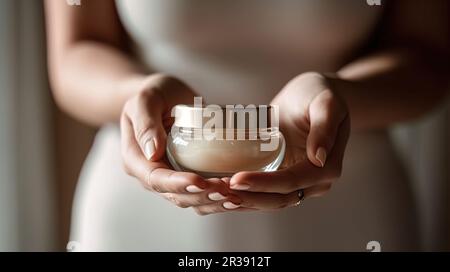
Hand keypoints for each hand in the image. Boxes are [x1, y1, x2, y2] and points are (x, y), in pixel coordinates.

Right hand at [120, 74, 239, 211]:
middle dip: (201, 196)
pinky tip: (235, 196)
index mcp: (135, 159)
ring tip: (234, 197)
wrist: (165, 95)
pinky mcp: (186, 176)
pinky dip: (217, 198)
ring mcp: (170, 177)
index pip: (156, 179)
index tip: (201, 182)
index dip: (178, 184)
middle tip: (226, 190)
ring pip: (190, 199)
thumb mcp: (145, 99)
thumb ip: (146, 122)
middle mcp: (151, 174)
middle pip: (175, 195)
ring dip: (212, 202)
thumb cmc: (155, 93)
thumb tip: (153, 152)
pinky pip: (200, 194)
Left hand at [226, 72, 349, 209]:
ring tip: (215, 193)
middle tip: (217, 190)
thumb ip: (324, 127)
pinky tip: (222, 191)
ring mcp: (298, 182)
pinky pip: (263, 193)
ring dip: (242, 201)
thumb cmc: (321, 94)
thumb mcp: (326, 103)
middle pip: (277, 199)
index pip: (291, 182)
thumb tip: (318, 158)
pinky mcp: (282, 176)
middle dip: (247, 197)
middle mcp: (314, 182)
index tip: (236, 180)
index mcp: (327, 167)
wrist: (314, 95)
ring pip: (268, 201)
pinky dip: (244, 195)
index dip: (263, 184)